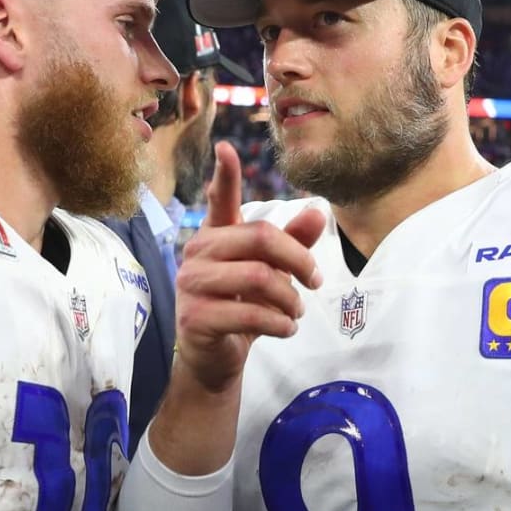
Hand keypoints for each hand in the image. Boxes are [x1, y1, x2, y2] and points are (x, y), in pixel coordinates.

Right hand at [174, 141, 326, 392]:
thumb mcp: (272, 275)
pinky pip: (250, 313)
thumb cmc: (242, 310)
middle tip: (317, 281)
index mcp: (215, 236)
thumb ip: (292, 244)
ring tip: (297, 311)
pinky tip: (285, 328)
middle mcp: (197, 254)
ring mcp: (192, 285)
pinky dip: (279, 323)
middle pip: (260, 236)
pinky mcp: (196, 317)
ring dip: (290, 298)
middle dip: (299, 260)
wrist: (213, 361)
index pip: (218, 200)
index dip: (224, 174)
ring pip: (259, 276)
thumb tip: (317, 212)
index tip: (226, 148)